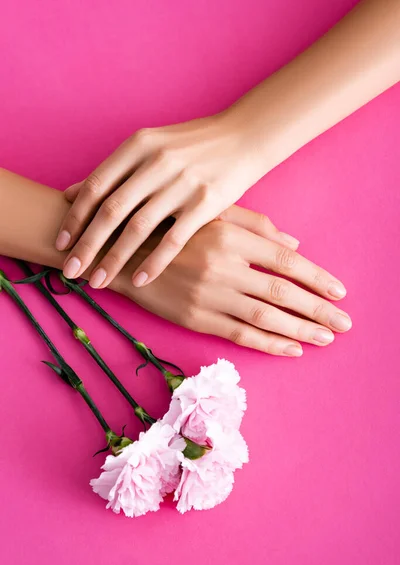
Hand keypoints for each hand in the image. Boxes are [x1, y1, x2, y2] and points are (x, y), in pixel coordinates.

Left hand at [56, 112, 274, 288]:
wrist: (243, 138)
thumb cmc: (191, 146)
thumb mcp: (148, 147)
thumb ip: (112, 171)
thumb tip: (71, 194)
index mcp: (138, 146)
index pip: (97, 186)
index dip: (75, 216)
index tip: (60, 243)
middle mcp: (157, 162)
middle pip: (111, 210)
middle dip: (87, 244)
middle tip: (70, 271)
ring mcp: (182, 182)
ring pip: (138, 227)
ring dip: (114, 258)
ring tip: (98, 281)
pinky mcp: (207, 202)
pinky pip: (174, 239)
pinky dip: (154, 261)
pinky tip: (139, 280)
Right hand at [112, 206, 350, 355]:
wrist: (118, 252)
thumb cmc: (169, 227)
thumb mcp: (210, 213)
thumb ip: (255, 225)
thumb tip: (296, 243)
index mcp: (229, 235)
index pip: (285, 261)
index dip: (316, 277)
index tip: (340, 291)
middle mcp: (222, 266)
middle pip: (282, 293)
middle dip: (318, 309)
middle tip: (345, 323)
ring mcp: (208, 295)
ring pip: (265, 318)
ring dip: (301, 330)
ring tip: (326, 337)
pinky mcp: (195, 318)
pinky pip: (239, 335)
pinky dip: (269, 343)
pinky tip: (292, 349)